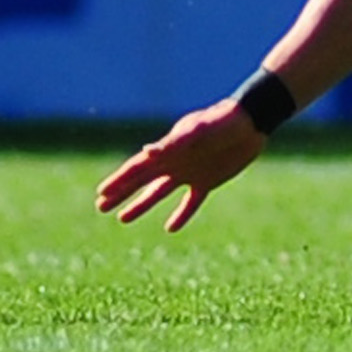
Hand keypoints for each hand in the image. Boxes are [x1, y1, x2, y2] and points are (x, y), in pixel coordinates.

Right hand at [96, 100, 265, 231]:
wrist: (250, 124)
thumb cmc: (222, 123)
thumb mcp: (198, 131)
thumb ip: (174, 142)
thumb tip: (146, 152)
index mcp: (168, 150)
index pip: (137, 168)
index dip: (119, 181)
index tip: (101, 193)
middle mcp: (174, 162)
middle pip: (141, 181)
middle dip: (121, 193)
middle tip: (101, 207)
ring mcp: (189, 172)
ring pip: (159, 193)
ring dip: (141, 204)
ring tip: (123, 219)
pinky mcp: (207, 181)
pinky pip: (190, 202)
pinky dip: (181, 215)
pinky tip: (170, 228)